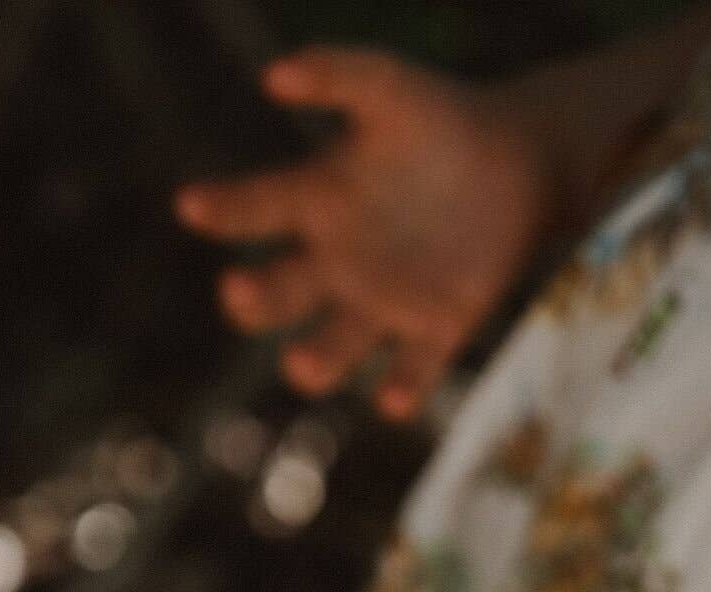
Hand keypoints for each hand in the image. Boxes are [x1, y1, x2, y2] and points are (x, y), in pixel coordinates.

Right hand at [175, 47, 555, 418]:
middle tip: (238, 291)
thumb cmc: (442, 121)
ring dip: (314, 361)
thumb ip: (336, 73)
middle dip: (256, 299)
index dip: (223, 208)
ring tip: (301, 365)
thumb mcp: (390, 84)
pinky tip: (391, 398)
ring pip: (334, 347)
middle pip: (281, 294)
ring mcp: (385, 303)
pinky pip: (413, 371)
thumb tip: (272, 76)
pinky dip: (402, 389)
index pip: (257, 208)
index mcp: (319, 202)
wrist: (519, 164)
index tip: (191, 205)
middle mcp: (339, 264)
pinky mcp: (438, 330)